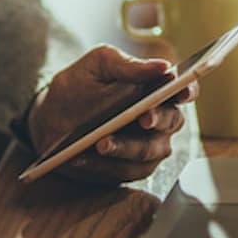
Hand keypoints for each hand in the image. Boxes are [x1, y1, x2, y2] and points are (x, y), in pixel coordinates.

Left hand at [27, 45, 199, 184]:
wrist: (49, 118)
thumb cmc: (79, 86)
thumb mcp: (97, 65)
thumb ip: (127, 64)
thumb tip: (162, 66)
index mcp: (156, 89)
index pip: (184, 89)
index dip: (188, 90)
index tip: (180, 91)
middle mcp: (158, 120)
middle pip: (172, 121)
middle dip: (157, 120)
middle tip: (142, 118)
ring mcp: (147, 147)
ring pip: (150, 151)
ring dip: (126, 147)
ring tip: (102, 143)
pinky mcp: (129, 170)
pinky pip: (124, 172)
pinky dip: (103, 166)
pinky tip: (82, 157)